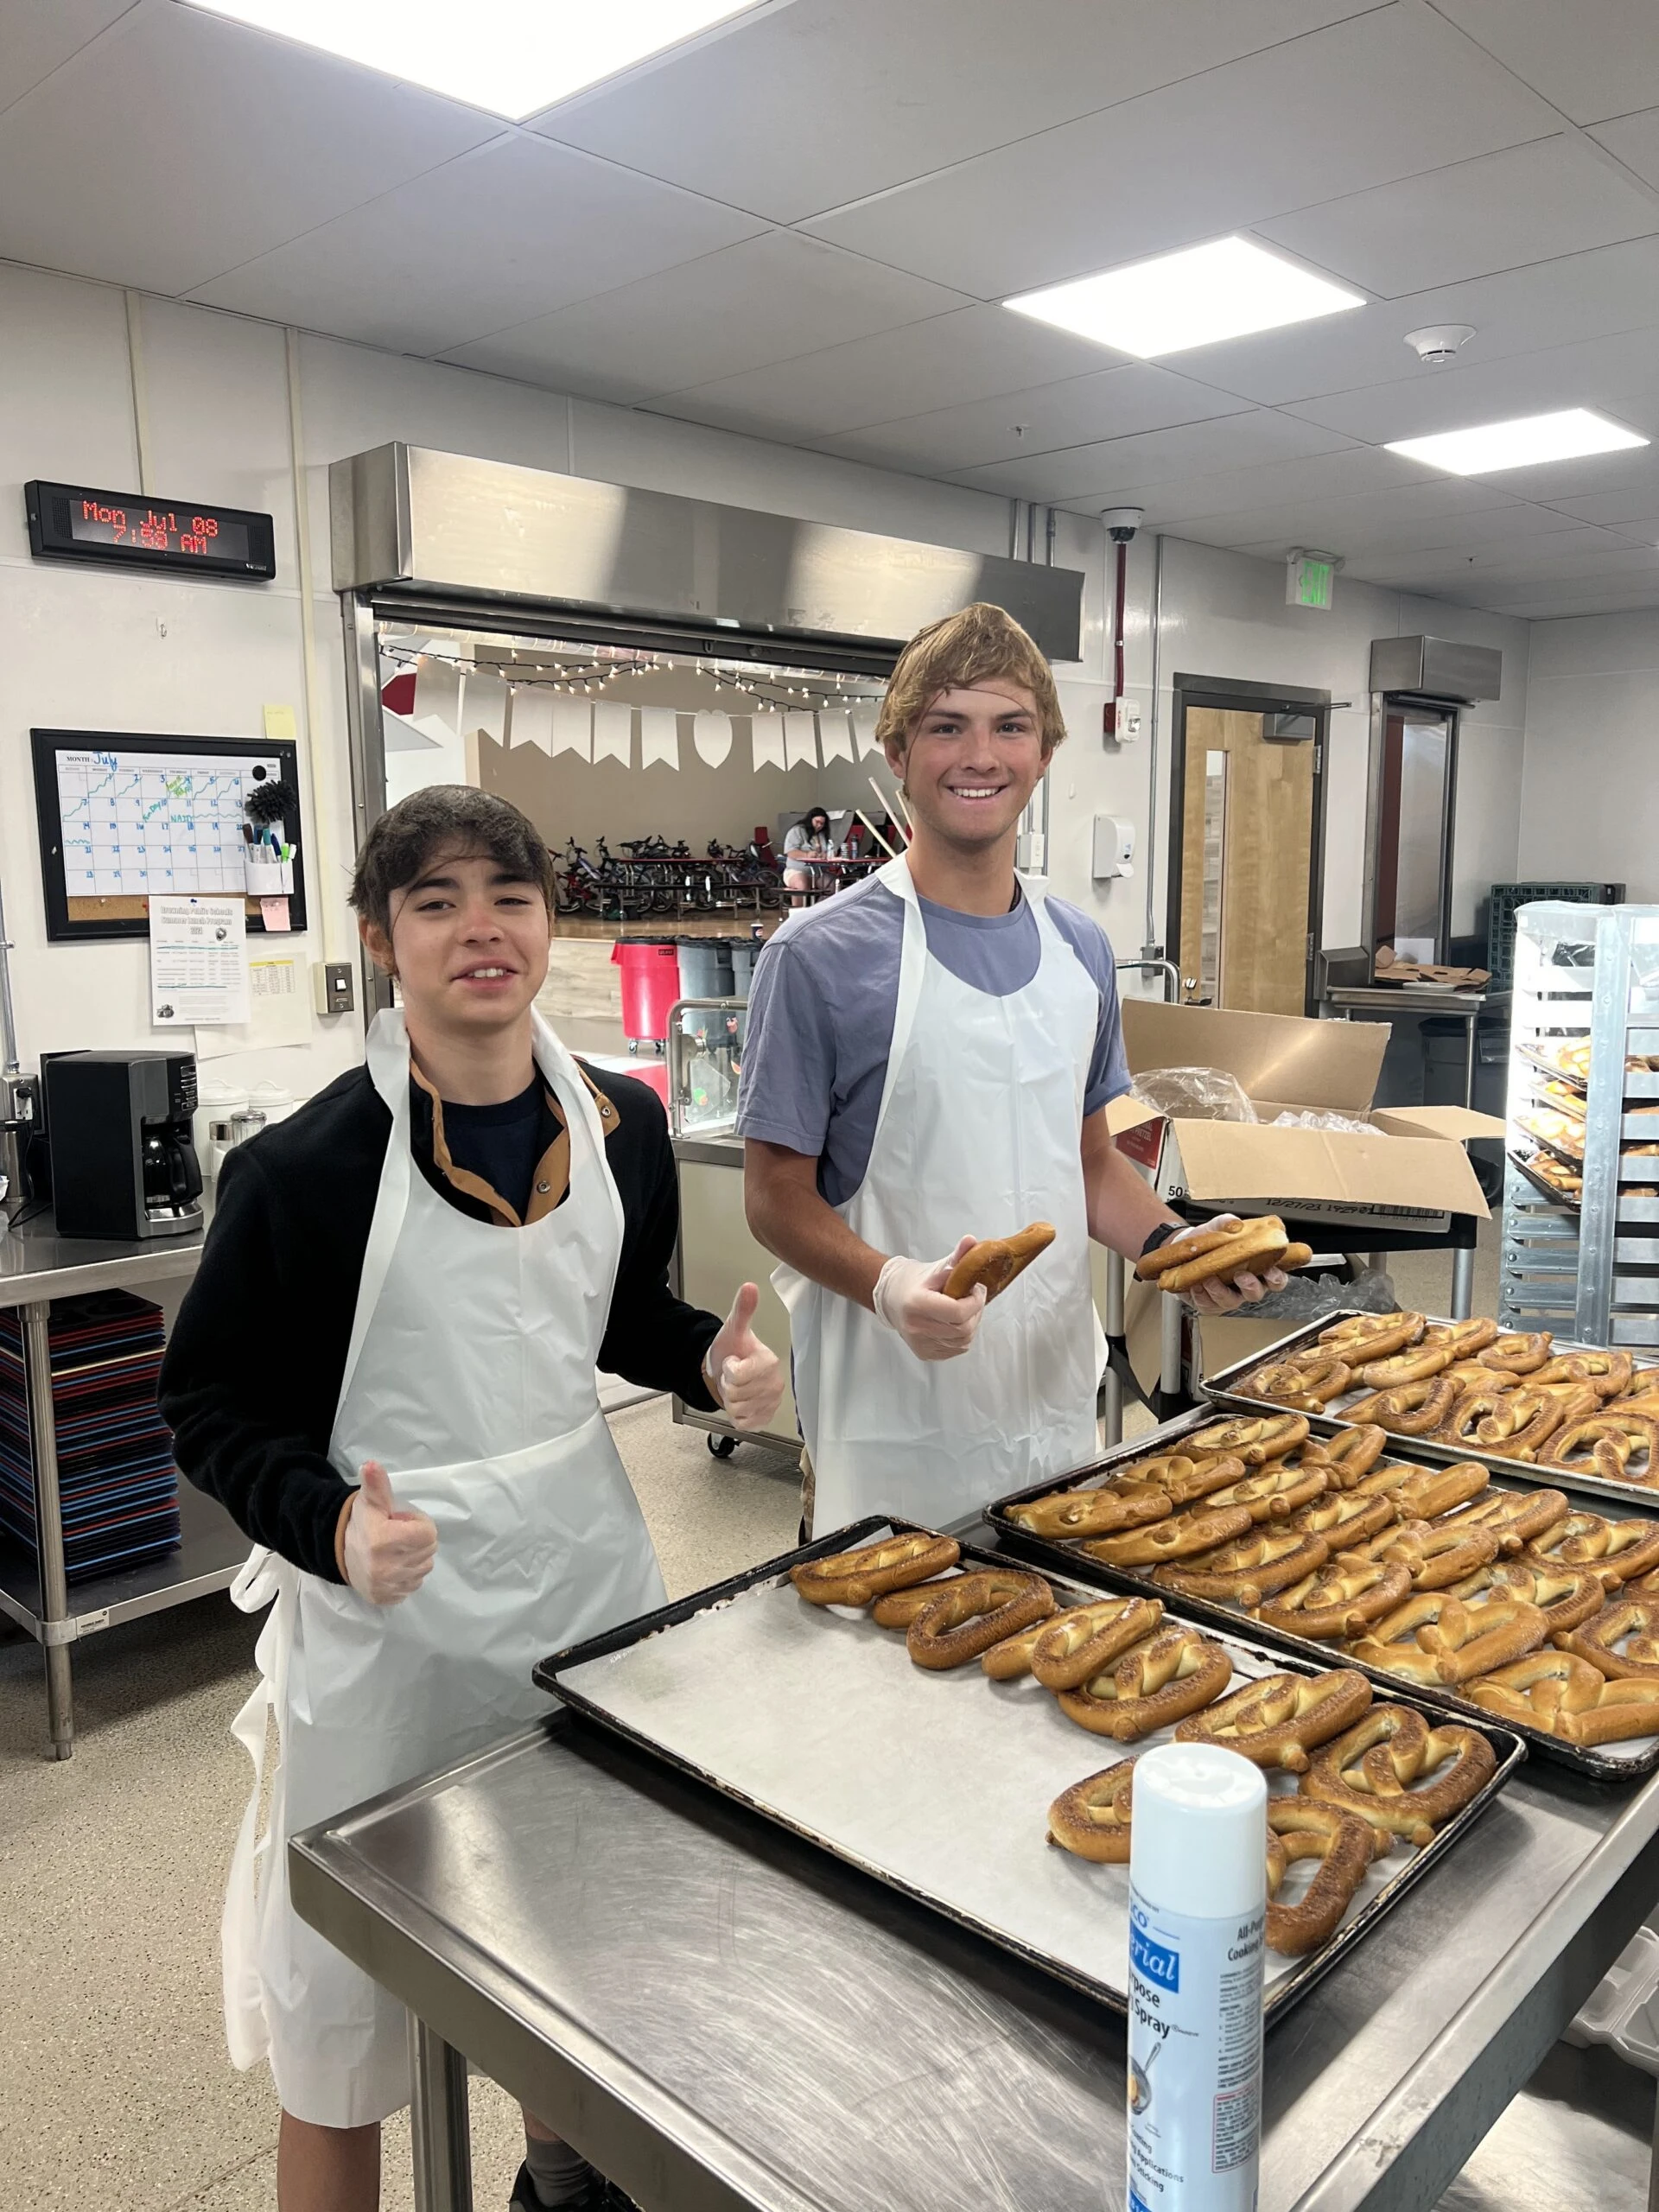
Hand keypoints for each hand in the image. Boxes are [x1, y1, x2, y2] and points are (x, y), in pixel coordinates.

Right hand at [342, 1460, 437, 1605]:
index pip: (428, 1533)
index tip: (402, 1522)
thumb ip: (376, 1483)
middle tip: (398, 1536)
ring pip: (424, 1567)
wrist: (340, 1553)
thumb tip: (372, 1464)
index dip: (418, 1524)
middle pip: (428, 1550)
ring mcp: (388, 1586)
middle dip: (418, 1540)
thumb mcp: (369, 1501)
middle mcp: (387, 1567)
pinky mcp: (387, 1598)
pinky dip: (408, 1575)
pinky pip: (414, 1584)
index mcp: (384, 1541)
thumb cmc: (361, 1524)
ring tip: (395, 1550)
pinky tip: (393, 1565)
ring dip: (415, 1557)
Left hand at [706, 1283, 784, 1430]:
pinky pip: (743, 1423)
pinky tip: (740, 1401)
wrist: (726, 1372)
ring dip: (730, 1400)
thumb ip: (743, 1310)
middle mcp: (775, 1384)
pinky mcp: (765, 1418)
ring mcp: (771, 1403)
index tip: (734, 1361)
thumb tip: (750, 1287)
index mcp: (770, 1362)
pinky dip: (736, 1415)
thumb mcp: (734, 1329)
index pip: (738, 1374)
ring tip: (736, 1387)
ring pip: (738, 1409)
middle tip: (733, 1375)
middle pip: (736, 1393)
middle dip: (728, 1385)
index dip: (729, 1369)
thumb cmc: (731, 1352)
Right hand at [871, 1236, 986, 1361]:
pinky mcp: (924, 1353)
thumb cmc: (915, 1281)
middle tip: (973, 1298)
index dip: (975, 1301)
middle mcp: (916, 1327)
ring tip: (963, 1309)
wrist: (891, 1297)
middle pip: (963, 1329)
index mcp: (917, 1304)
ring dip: (970, 1324)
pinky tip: (953, 1322)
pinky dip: (961, 1336)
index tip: (975, 1290)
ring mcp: (920, 1343)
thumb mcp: (937, 1267)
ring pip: (963, 1341)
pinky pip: (955, 1349)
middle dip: (976, 1312)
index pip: (958, 1312)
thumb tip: (972, 1241)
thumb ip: (957, 1257)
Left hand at [1166, 1215, 1289, 1314]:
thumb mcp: (1217, 1228)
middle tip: (1240, 1275)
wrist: (1185, 1252)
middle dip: (1250, 1286)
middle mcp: (1245, 1286)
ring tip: (1209, 1278)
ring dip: (1220, 1291)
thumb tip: (1234, 1223)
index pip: (1276, 1279)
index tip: (1270, 1269)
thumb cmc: (1210, 1243)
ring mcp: (1228, 1297)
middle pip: (1256, 1294)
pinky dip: (1202, 1295)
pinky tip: (1197, 1285)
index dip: (1277, 1277)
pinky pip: (1209, 1305)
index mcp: (1256, 1269)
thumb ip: (1226, 1222)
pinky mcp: (1211, 1305)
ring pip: (1231, 1301)